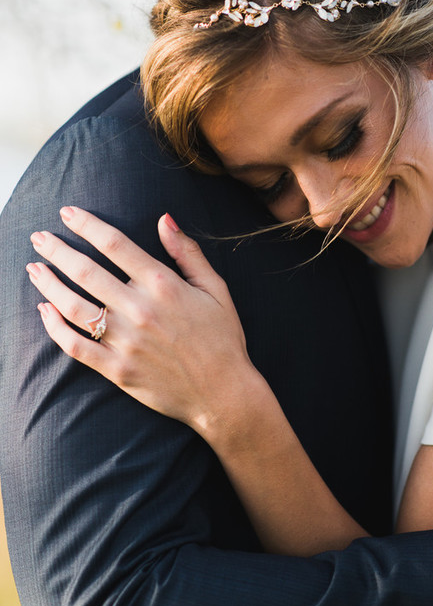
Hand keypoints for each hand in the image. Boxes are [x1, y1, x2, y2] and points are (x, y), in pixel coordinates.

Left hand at [26, 207, 269, 435]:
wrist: (224, 393)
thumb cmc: (223, 338)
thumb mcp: (215, 288)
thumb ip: (187, 252)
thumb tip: (164, 218)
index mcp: (163, 285)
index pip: (114, 244)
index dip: (86, 224)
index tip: (67, 212)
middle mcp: (139, 309)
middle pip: (85, 271)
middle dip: (57, 250)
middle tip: (38, 238)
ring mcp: (125, 341)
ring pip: (73, 306)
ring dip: (48, 284)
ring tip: (34, 269)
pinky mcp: (117, 369)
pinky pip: (75, 346)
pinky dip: (54, 328)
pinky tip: (44, 311)